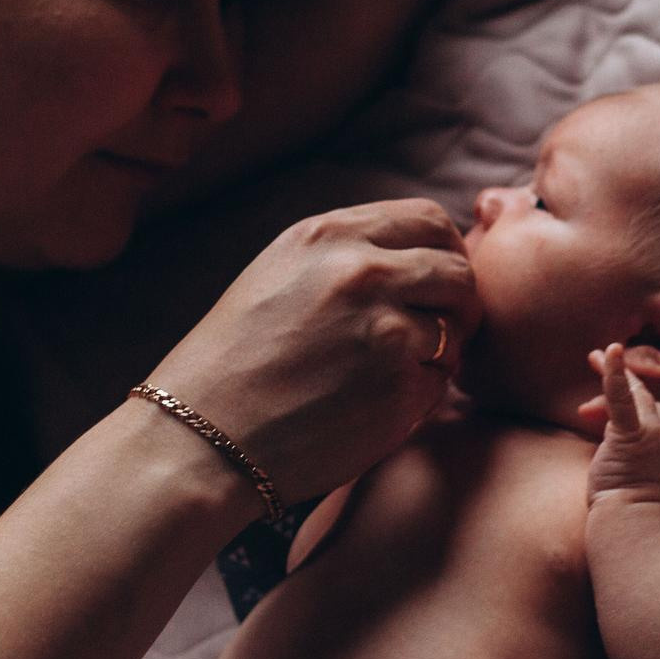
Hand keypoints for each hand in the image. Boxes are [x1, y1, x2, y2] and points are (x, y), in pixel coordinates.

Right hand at [144, 198, 478, 503]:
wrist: (201, 438)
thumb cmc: (237, 363)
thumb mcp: (281, 275)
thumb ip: (349, 254)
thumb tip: (423, 252)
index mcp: (329, 236)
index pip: (429, 220)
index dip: (445, 253)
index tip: (435, 286)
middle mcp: (361, 271)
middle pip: (458, 271)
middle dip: (458, 305)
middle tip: (434, 335)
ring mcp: (385, 328)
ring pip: (457, 328)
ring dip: (441, 352)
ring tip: (394, 373)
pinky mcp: (398, 385)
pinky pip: (440, 382)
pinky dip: (420, 397)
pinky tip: (372, 407)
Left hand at [583, 344, 659, 503]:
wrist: (633, 522)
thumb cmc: (630, 505)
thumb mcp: (638, 470)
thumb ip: (629, 445)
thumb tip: (607, 430)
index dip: (636, 402)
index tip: (605, 410)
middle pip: (645, 397)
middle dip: (622, 380)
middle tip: (598, 359)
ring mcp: (653, 433)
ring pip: (633, 394)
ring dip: (611, 374)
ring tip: (593, 357)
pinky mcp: (631, 435)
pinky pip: (622, 396)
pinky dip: (614, 372)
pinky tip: (608, 352)